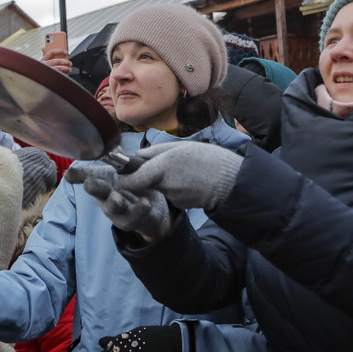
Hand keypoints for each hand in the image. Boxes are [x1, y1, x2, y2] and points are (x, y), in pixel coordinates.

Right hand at [41, 48, 71, 74]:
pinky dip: (63, 74)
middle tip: (70, 63)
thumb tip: (43, 48)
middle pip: (56, 61)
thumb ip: (44, 55)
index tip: (66, 52)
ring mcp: (46, 71)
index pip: (52, 52)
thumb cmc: (42, 71)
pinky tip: (66, 74)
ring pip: (57, 68)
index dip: (59, 51)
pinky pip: (57, 74)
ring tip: (69, 69)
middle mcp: (44, 64)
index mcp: (43, 59)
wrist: (38, 81)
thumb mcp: (43, 62)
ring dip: (65, 68)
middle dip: (64, 62)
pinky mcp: (49, 77)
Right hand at [66, 164, 170, 237]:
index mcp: (103, 181)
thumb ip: (119, 160)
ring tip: (116, 197)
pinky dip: (140, 209)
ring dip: (114, 202)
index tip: (68, 175)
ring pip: (114, 207)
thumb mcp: (126, 172)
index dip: (78, 175)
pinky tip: (145, 203)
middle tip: (89, 183)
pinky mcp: (132, 220)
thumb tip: (115, 145)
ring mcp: (118, 211)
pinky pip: (136, 215)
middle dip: (94, 187)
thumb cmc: (133, 188)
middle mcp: (106, 197)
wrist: (150, 212)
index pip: (89, 175)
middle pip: (98, 191)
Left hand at [116, 142, 242, 210]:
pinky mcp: (180, 204)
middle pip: (144, 182)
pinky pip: (171, 193)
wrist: (231, 182)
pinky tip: (190, 180)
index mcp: (161, 167)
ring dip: (165, 180)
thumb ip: (155, 152)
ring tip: (183, 169)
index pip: (132, 180)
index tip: (121, 173)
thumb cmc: (208, 159)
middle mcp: (164, 184)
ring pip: (159, 187)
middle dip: (146, 175)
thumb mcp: (180, 147)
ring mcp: (172, 197)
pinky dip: (176, 187)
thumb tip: (137, 156)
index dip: (123, 178)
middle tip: (161, 165)